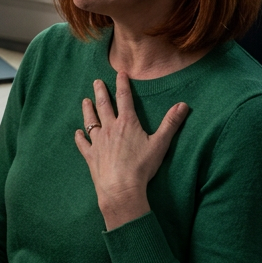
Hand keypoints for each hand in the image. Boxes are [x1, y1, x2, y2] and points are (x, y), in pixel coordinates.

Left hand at [76, 73, 189, 229]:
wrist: (121, 189)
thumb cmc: (141, 167)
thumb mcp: (160, 144)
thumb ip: (171, 123)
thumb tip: (183, 105)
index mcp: (127, 123)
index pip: (124, 98)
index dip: (122, 84)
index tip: (119, 73)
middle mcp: (110, 128)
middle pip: (104, 105)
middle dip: (100, 91)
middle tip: (96, 82)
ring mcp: (98, 142)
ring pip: (91, 121)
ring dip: (88, 110)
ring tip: (85, 100)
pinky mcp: (91, 156)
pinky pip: (83, 144)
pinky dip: (80, 138)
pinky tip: (78, 133)